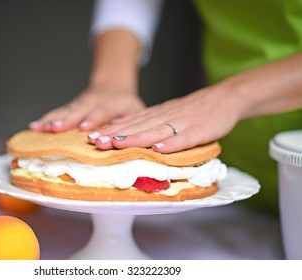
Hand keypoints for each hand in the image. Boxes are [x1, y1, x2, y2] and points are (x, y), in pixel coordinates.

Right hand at [29, 83, 144, 131]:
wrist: (113, 85)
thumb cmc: (126, 103)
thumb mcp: (136, 109)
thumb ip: (133, 121)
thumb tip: (129, 137)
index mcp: (111, 104)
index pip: (102, 111)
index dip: (92, 119)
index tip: (84, 128)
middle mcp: (92, 102)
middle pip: (78, 111)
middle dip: (66, 120)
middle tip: (56, 128)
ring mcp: (80, 104)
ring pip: (65, 111)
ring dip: (52, 119)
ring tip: (39, 127)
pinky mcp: (71, 107)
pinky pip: (57, 112)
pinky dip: (45, 119)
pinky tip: (33, 126)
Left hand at [88, 83, 241, 152]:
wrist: (224, 97)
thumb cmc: (192, 109)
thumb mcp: (164, 112)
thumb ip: (144, 120)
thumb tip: (118, 127)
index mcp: (157, 115)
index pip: (130, 123)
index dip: (111, 131)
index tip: (91, 138)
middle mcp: (165, 118)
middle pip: (138, 127)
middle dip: (116, 135)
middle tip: (96, 142)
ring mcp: (182, 123)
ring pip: (156, 131)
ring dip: (136, 138)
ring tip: (118, 144)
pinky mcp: (200, 130)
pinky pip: (185, 138)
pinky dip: (172, 144)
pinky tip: (159, 149)